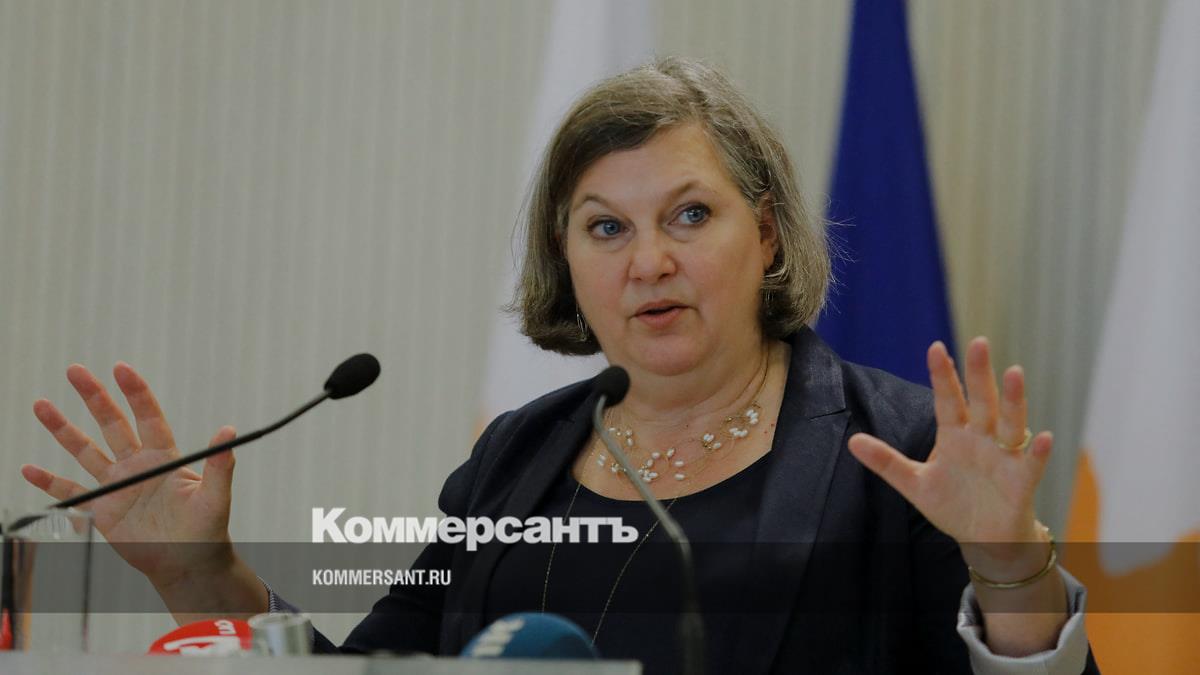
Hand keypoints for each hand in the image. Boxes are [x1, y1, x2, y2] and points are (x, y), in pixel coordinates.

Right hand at [21, 362, 238, 589]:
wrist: (188, 564)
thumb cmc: (207, 531)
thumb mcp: (215, 497)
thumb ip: (220, 465)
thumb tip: (229, 431)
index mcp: (164, 458)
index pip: (148, 417)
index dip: (135, 393)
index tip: (120, 368)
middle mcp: (138, 465)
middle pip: (112, 424)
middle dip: (94, 397)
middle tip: (75, 371)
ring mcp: (118, 486)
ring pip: (86, 451)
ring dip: (63, 430)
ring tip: (42, 405)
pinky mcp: (103, 510)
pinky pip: (72, 493)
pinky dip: (50, 482)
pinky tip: (29, 469)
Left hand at [847, 338, 1051, 571]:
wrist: (983, 540)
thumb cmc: (952, 504)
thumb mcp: (914, 484)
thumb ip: (886, 462)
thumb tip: (852, 441)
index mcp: (954, 435)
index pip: (947, 400)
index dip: (942, 376)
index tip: (935, 347)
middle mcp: (981, 438)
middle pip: (980, 401)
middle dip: (979, 374)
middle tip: (979, 342)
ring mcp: (1004, 456)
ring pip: (1010, 423)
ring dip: (1013, 400)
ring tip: (1015, 373)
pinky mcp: (1022, 480)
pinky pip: (1032, 462)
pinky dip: (1039, 451)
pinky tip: (1043, 437)